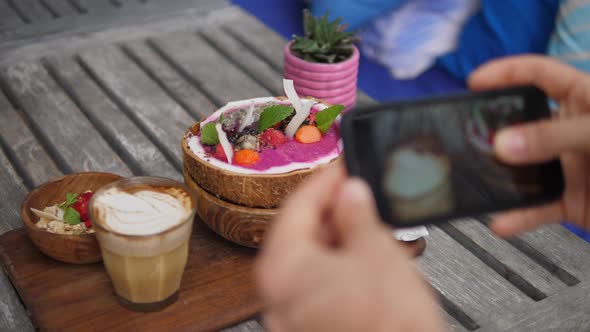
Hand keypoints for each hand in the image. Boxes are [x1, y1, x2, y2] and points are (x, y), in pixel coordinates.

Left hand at [255, 163, 443, 331]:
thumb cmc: (386, 328)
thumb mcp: (376, 252)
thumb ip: (358, 215)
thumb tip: (351, 194)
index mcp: (282, 267)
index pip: (298, 205)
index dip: (325, 180)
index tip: (343, 166)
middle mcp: (276, 294)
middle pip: (301, 234)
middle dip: (332, 211)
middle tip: (361, 194)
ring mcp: (292, 315)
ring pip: (312, 260)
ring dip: (338, 238)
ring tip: (370, 225)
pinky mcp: (311, 329)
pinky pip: (320, 285)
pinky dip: (340, 266)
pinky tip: (365, 259)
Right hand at [469, 55, 589, 235]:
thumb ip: (556, 136)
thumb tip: (505, 143)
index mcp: (584, 100)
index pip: (538, 74)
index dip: (505, 73)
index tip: (474, 83)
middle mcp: (570, 132)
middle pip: (521, 124)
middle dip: (494, 131)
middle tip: (469, 138)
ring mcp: (569, 167)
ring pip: (524, 169)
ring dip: (501, 178)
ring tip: (479, 180)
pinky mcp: (570, 200)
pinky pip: (537, 207)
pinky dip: (519, 217)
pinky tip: (502, 221)